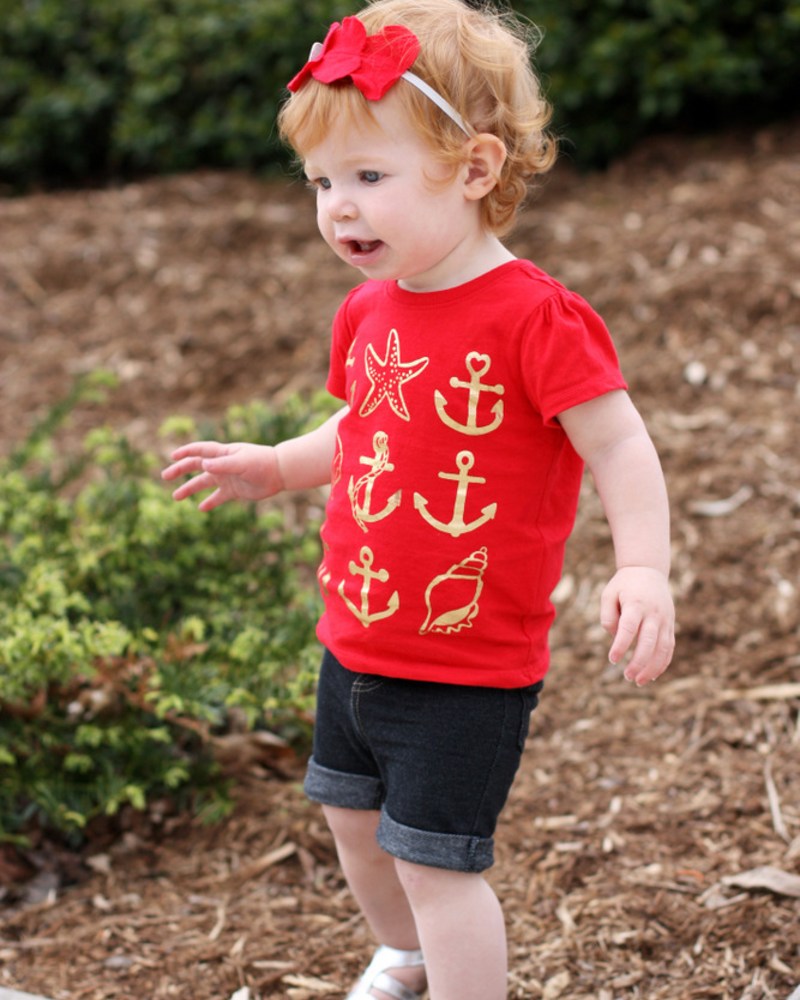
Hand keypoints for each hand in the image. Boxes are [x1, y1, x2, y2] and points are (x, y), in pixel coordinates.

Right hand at [161, 441, 283, 510]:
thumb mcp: (242, 462)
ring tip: (175, 497)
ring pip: (203, 483)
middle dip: (180, 470)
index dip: (185, 452)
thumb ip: (223, 464)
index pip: (199, 451)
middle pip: (196, 466)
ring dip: (189, 489)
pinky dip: (209, 502)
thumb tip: (203, 465)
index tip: (172, 456)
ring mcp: (227, 478)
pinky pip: (218, 497)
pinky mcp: (234, 491)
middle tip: (165, 476)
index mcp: (222, 453)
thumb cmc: (261, 462)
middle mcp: (222, 465)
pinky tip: (200, 508)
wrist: (279, 473)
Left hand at [600, 566, 674, 685]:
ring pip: (663, 648)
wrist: (648, 570)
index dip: (621, 645)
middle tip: (627, 676)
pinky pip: (669, 647)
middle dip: (639, 662)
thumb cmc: (624, 585)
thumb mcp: (608, 594)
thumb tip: (615, 637)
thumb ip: (608, 616)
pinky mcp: (670, 625)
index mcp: (636, 604)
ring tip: (638, 681)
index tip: (612, 659)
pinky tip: (651, 676)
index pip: (629, 628)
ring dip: (652, 667)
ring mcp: (665, 619)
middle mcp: (653, 613)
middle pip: (649, 641)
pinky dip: (662, 663)